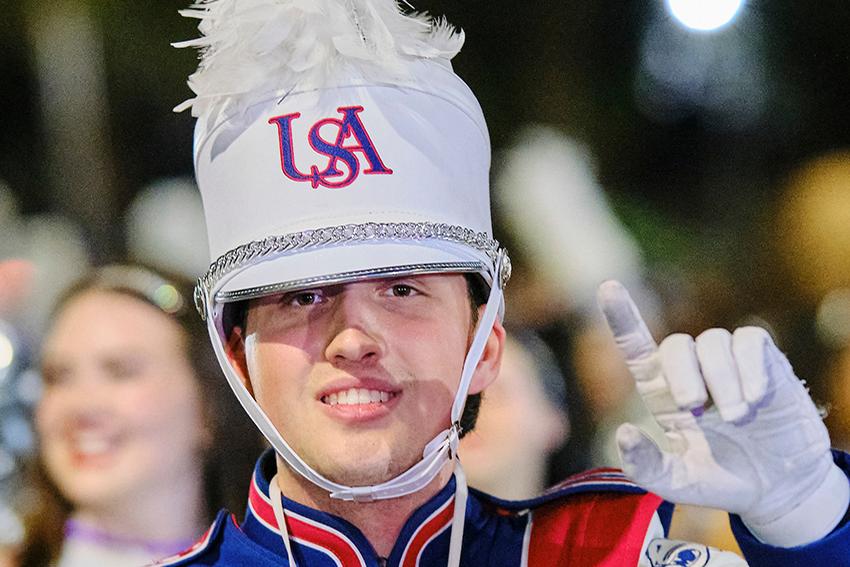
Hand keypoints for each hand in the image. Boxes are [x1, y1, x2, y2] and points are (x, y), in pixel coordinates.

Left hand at [597, 280, 848, 546]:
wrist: (778, 486)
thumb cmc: (720, 477)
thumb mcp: (679, 482)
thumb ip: (647, 465)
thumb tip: (624, 433)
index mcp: (662, 391)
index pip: (635, 344)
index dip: (622, 316)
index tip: (607, 287)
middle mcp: (691, 370)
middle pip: (676, 345)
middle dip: (682, 375)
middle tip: (693, 409)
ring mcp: (727, 362)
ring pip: (714, 342)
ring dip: (723, 381)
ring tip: (736, 418)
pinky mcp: (764, 360)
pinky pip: (751, 340)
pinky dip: (751, 367)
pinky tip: (757, 399)